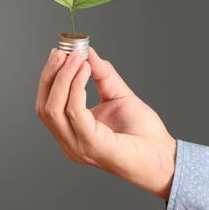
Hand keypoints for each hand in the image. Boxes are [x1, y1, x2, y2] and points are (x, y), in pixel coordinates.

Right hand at [36, 47, 176, 200]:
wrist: (164, 157)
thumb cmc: (143, 134)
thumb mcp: (117, 95)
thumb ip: (102, 75)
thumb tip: (88, 53)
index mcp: (72, 132)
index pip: (47, 104)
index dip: (50, 77)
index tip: (60, 52)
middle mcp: (69, 142)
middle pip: (44, 106)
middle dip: (51, 76)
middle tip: (63, 52)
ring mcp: (77, 146)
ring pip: (54, 109)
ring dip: (63, 79)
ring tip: (77, 58)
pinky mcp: (91, 145)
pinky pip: (75, 112)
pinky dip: (76, 88)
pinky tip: (85, 71)